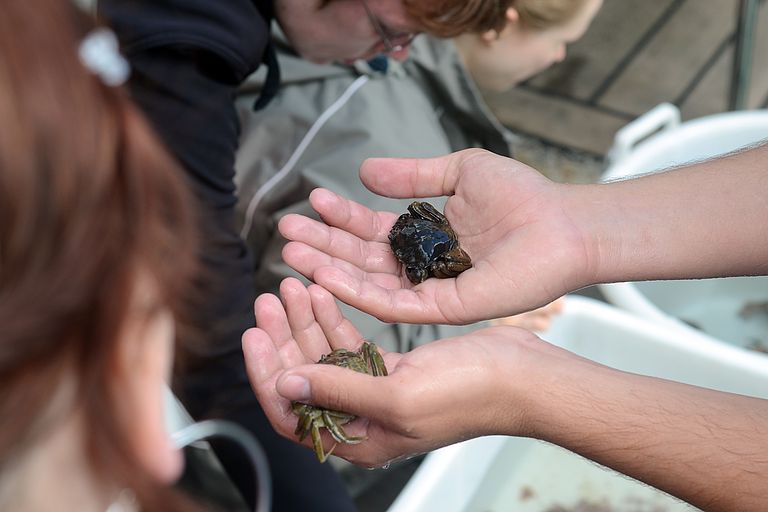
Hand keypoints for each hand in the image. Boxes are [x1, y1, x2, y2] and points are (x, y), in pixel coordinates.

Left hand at [242, 277, 539, 466]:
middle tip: (267, 300)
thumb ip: (339, 390)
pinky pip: (350, 341)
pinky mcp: (392, 364)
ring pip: (324, 354)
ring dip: (304, 321)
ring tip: (289, 286)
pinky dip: (333, 317)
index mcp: (361, 438)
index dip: (266, 376)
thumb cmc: (470, 394)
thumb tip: (285, 385)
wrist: (520, 376)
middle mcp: (363, 416)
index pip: (293, 415)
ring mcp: (376, 389)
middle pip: (303, 378)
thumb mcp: (397, 396)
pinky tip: (320, 292)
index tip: (255, 336)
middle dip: (282, 338)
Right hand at [278, 149, 591, 323]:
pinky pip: (393, 303)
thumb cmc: (520, 196)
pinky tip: (327, 274)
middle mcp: (420, 266)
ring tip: (293, 251)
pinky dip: (357, 290)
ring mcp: (429, 290)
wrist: (561, 222)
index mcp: (422, 236)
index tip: (311, 199)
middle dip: (323, 244)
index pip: (370, 230)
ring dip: (329, 268)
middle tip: (286, 229)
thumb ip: (411, 175)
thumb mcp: (458, 172)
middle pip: (361, 258)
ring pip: (369, 283)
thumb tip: (363, 172)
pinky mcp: (442, 308)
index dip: (340, 217)